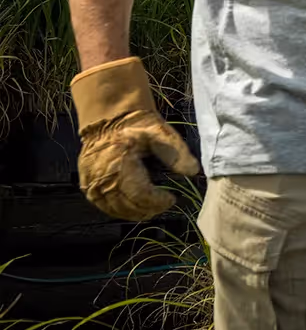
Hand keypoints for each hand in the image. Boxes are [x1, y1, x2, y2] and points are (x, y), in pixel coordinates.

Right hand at [71, 57, 198, 220]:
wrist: (109, 117)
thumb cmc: (137, 126)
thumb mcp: (160, 134)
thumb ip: (177, 154)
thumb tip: (193, 171)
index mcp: (120, 165)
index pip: (140, 195)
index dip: (157, 202)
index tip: (172, 198)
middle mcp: (102, 178)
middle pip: (127, 206)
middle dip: (148, 209)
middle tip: (163, 204)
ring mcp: (91, 182)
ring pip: (114, 209)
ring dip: (134, 212)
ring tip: (152, 206)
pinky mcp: (86, 183)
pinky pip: (102, 204)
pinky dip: (119, 208)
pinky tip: (133, 205)